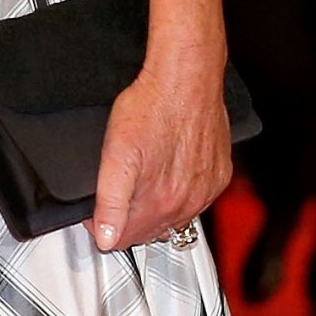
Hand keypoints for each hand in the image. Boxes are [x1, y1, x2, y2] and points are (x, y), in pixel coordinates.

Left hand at [88, 63, 230, 253]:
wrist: (186, 77)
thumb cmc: (153, 105)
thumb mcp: (116, 152)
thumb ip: (110, 200)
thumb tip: (105, 237)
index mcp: (161, 202)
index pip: (124, 238)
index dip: (103, 225)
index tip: (96, 208)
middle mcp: (187, 203)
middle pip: (149, 230)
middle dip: (128, 217)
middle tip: (116, 189)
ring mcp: (206, 190)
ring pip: (173, 217)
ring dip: (155, 206)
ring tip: (141, 177)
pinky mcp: (219, 174)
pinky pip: (196, 197)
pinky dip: (180, 190)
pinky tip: (169, 169)